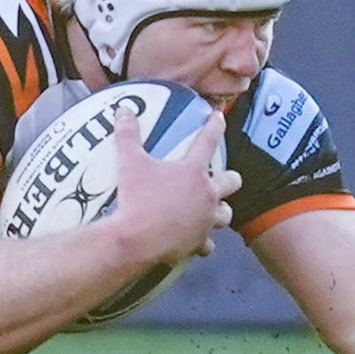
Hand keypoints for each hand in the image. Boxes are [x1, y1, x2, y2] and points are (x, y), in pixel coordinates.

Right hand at [110, 109, 238, 261]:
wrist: (136, 240)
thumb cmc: (137, 199)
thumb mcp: (130, 163)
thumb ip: (128, 135)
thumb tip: (123, 110)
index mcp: (193, 171)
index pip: (208, 140)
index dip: (214, 125)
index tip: (219, 117)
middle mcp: (207, 194)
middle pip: (231, 181)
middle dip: (229, 178)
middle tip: (219, 178)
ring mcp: (205, 220)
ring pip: (226, 214)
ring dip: (220, 210)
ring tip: (210, 210)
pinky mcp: (198, 242)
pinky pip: (208, 244)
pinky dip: (202, 241)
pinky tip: (195, 240)